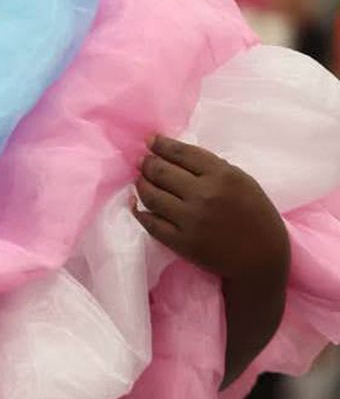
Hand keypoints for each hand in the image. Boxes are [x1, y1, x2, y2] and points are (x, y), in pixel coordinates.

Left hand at [133, 135, 289, 282]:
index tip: (151, 141)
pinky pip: (151, 224)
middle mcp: (203, 194)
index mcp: (222, 175)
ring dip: (141, 184)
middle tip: (142, 161)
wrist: (261, 257)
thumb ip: (215, 168)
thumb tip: (180, 157)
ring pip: (152, 196)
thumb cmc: (256, 216)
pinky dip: (140, 212)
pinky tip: (136, 205)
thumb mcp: (243, 182)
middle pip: (162, 172)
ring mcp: (190, 219)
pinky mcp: (181, 242)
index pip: (183, 154)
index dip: (162, 145)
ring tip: (140, 180)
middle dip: (148, 163)